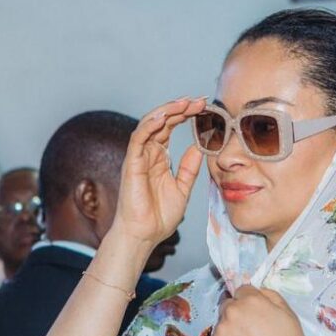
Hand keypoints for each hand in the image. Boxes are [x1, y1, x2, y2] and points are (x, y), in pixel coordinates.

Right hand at [113, 97, 206, 245]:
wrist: (145, 235)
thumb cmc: (159, 216)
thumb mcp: (182, 188)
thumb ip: (189, 168)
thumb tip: (198, 148)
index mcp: (159, 158)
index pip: (170, 128)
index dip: (185, 115)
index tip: (204, 107)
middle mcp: (148, 154)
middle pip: (161, 121)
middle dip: (180, 108)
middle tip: (199, 100)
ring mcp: (139, 157)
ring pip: (149, 124)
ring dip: (167, 111)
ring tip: (185, 103)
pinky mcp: (132, 164)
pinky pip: (138, 138)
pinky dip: (150, 125)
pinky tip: (164, 117)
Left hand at [208, 286, 318, 335]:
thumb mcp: (289, 313)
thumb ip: (270, 296)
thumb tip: (257, 291)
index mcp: (250, 300)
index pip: (241, 291)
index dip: (249, 302)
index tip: (255, 315)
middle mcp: (231, 311)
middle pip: (228, 306)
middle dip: (236, 315)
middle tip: (250, 333)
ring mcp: (220, 331)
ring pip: (221, 326)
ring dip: (229, 333)